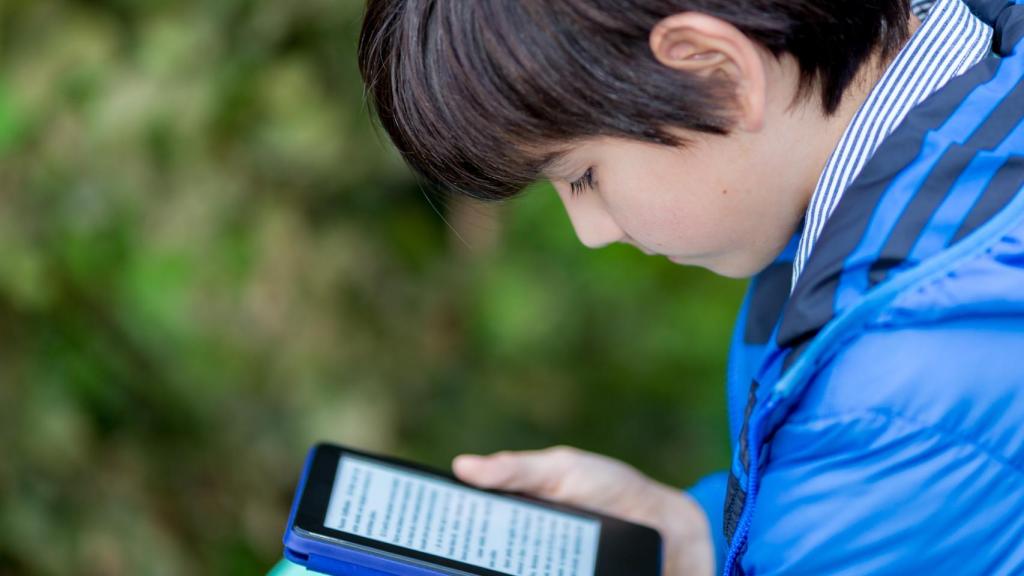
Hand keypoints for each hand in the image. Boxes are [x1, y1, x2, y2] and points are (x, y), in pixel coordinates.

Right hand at [453, 446, 713, 575]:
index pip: (464, 529)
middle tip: (438, 560)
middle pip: (476, 561)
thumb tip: (462, 467)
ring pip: (495, 574)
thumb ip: (516, 468)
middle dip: (456, 560)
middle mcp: (518, 552)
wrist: (670, 530)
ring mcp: (540, 568)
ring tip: (461, 567)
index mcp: (510, 519)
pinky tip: (509, 572)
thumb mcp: (562, 469)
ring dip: (480, 570)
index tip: (411, 535)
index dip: (439, 533)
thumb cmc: (611, 488)